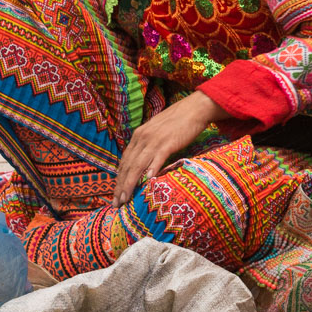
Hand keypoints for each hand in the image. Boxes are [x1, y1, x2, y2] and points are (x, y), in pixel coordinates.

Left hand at [113, 91, 223, 206]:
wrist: (195, 108)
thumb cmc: (178, 120)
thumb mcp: (157, 131)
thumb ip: (148, 144)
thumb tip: (144, 162)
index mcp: (139, 135)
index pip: (124, 161)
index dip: (119, 179)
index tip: (116, 193)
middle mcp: (142, 138)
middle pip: (127, 166)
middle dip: (120, 186)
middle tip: (116, 203)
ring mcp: (155, 140)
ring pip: (137, 166)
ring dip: (129, 184)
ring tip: (125, 199)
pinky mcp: (168, 142)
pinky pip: (156, 159)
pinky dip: (150, 171)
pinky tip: (147, 182)